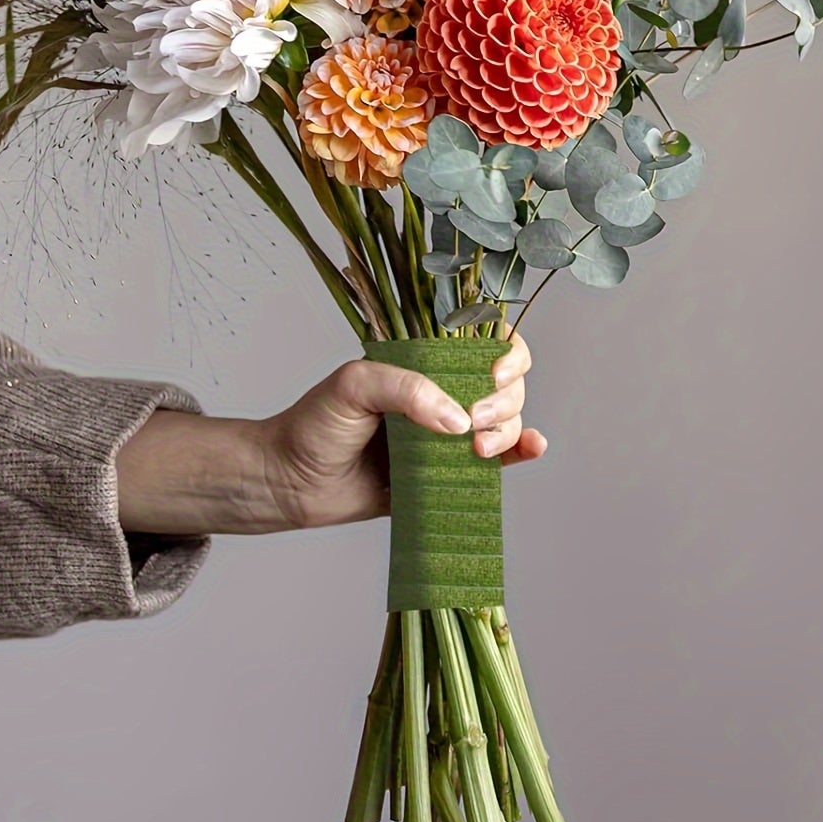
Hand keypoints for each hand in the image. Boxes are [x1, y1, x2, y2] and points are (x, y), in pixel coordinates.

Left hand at [262, 333, 545, 530]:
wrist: (290, 483)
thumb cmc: (315, 424)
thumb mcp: (354, 386)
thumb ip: (406, 390)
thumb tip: (459, 420)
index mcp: (424, 360)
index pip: (482, 338)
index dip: (504, 349)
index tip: (495, 371)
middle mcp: (444, 391)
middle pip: (506, 382)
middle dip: (504, 398)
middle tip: (473, 421)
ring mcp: (450, 433)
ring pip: (508, 420)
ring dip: (509, 429)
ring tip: (477, 450)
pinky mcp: (450, 473)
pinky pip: (499, 460)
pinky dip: (522, 452)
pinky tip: (532, 449)